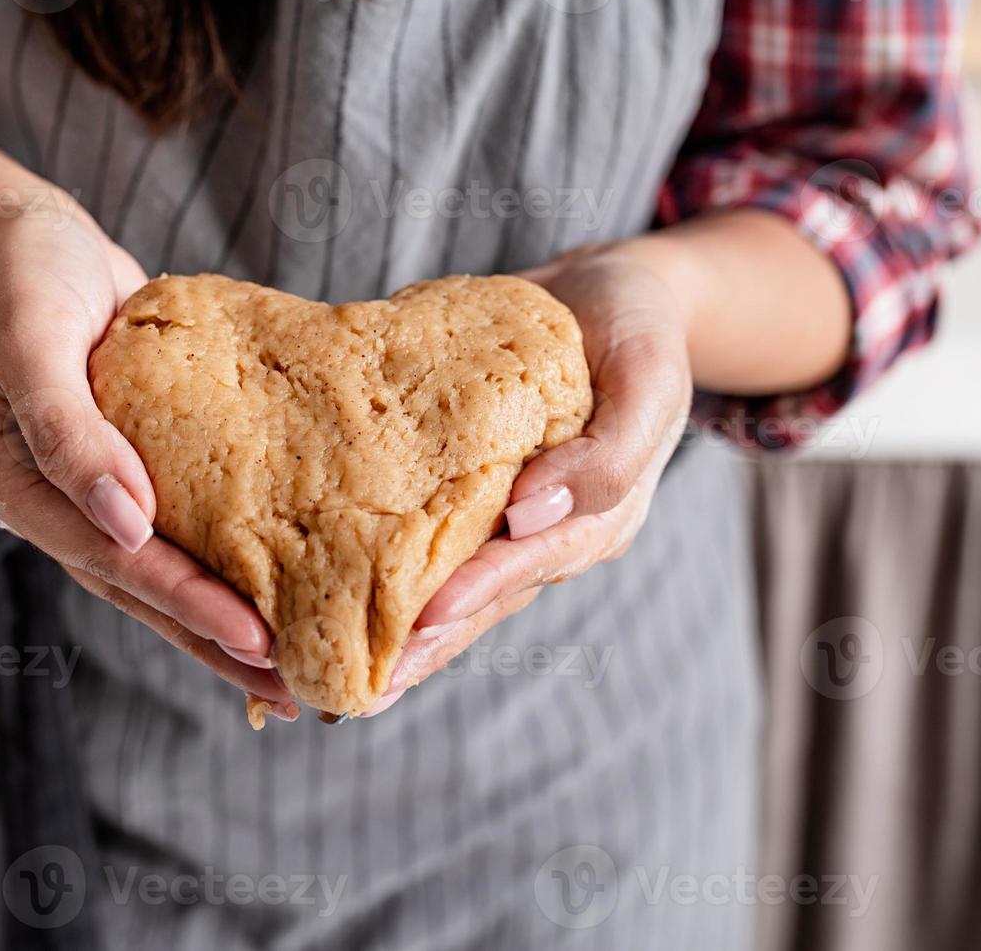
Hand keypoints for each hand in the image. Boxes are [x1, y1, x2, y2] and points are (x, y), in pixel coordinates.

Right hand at [0, 182, 292, 712]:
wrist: (19, 229)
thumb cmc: (18, 268)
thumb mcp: (29, 335)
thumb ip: (69, 429)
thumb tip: (126, 520)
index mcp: (9, 484)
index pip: (110, 559)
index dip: (184, 602)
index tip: (256, 641)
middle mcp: (46, 501)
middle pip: (135, 588)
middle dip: (211, 639)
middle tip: (292, 689)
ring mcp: (82, 488)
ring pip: (154, 571)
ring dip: (215, 619)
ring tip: (286, 669)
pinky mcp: (121, 463)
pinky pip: (171, 525)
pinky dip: (213, 561)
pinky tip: (265, 589)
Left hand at [369, 241, 695, 715]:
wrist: (609, 292)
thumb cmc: (638, 332)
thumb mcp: (648, 378)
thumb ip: (609, 453)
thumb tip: (532, 515)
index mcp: (595, 516)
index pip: (528, 563)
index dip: (477, 591)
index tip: (423, 620)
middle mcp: (546, 529)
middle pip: (481, 597)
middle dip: (423, 644)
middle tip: (362, 688)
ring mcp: (505, 514)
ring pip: (448, 579)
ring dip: (397, 627)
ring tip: (335, 671)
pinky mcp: (466, 486)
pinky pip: (426, 532)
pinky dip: (384, 565)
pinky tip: (332, 590)